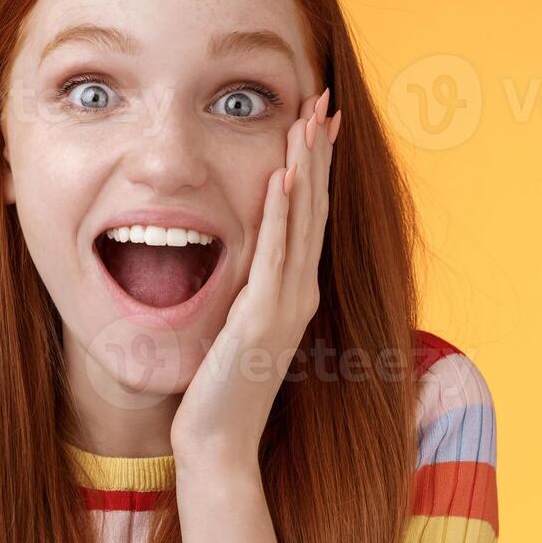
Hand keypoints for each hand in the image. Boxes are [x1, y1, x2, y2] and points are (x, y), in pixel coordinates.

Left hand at [171, 90, 340, 464]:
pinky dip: (281, 214)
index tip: (319, 122)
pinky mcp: (262, 319)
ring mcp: (286, 306)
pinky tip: (283, 177)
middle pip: (314, 208)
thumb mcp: (236, 328)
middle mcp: (299, 292)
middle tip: (324, 101)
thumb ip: (244, 291)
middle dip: (318, 152)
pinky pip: (274, 255)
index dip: (317, 166)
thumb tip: (238, 257)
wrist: (217, 442)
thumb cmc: (220, 391)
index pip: (309, 215)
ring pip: (301, 223)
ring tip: (309, 121)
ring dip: (306, 167)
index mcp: (294, 291)